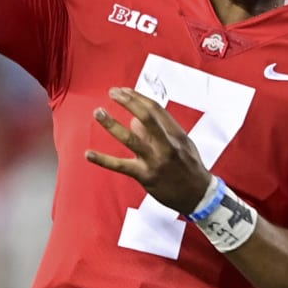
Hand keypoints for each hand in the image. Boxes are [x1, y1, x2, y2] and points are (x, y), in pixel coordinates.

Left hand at [87, 86, 213, 212]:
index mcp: (176, 134)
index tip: (124, 90)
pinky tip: (89, 154)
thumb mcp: (182, 145)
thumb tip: (133, 122)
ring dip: (112, 124)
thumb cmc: (190, 169)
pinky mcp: (146, 176)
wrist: (199, 196)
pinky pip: (121, 166)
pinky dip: (103, 160)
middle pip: (146, 117)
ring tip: (98, 112)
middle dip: (128, 101)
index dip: (137, 97)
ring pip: (131, 139)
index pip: (154, 109)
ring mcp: (155, 160)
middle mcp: (166, 144)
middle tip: (113, 93)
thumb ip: (159, 132)